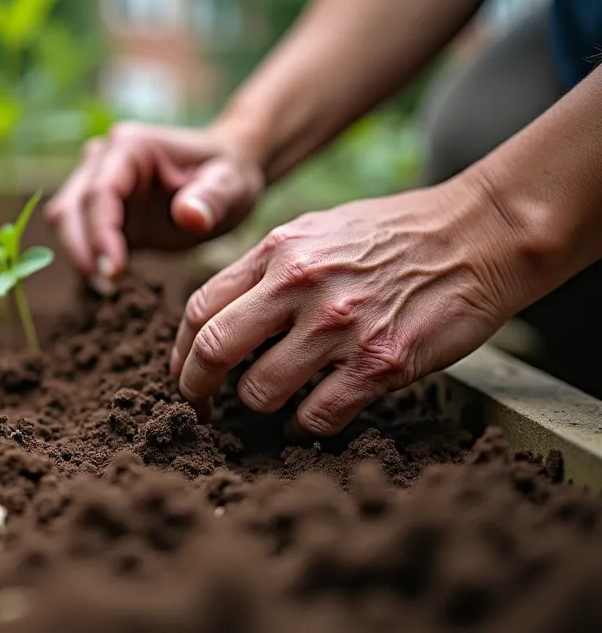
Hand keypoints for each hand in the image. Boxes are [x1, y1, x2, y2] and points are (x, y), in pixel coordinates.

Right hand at [45, 121, 264, 283]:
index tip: (114, 271)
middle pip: (71, 207)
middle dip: (82, 249)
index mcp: (131, 147)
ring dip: (79, 255)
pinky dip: (86, 259)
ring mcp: (95, 183)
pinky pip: (77, 235)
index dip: (100, 233)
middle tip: (108, 287)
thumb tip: (188, 217)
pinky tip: (111, 284)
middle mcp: (103, 160)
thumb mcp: (231, 185)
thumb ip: (211, 199)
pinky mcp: (99, 211)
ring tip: (109, 288)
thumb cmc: (228, 175)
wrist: (224, 176)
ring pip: (65, 220)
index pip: (100, 192)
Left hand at [169, 181, 523, 436]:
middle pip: (212, 350)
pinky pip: (317, 416)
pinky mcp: (379, 363)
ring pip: (260, 391)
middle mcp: (299, 286)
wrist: (477, 234)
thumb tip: (221, 316)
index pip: (199, 309)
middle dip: (195, 388)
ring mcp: (339, 326)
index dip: (179, 350)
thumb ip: (266, 269)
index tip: (182, 372)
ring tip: (274, 401)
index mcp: (278, 252)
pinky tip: (312, 418)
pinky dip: (306, 426)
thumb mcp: (316, 230)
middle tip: (199, 406)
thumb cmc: (393, 234)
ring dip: (259, 406)